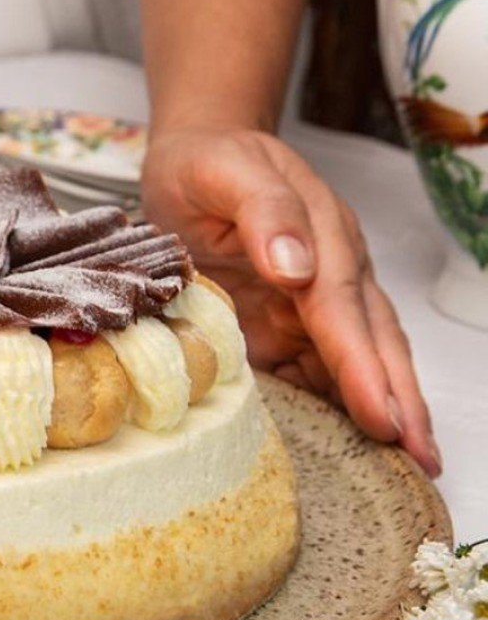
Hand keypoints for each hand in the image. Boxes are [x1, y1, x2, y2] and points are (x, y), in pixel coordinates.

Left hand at [141, 126, 440, 477]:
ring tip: (410, 466)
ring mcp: (314, 304)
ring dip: (386, 412)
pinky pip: (320, 372)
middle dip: (400, 402)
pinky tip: (353, 449)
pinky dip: (341, 408)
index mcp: (322, 238)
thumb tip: (297, 265)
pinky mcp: (290, 325)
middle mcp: (331, 275)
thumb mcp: (225, 169)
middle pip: (374, 345)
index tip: (382, 416)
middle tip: (422, 461)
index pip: (345, 313)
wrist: (197, 154)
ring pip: (360, 363)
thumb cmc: (209, 162)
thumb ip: (262, 210)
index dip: (362, 367)